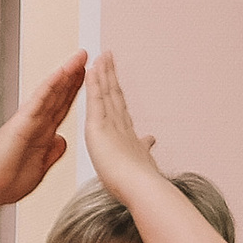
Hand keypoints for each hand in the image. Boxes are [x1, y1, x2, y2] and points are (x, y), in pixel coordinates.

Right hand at [0, 54, 87, 216]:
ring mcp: (28, 120)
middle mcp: (35, 122)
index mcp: (41, 133)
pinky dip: (50, 86)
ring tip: (79, 57)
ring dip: (65, 73)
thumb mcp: (40, 167)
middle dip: (72, 76)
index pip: (61, 107)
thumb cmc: (7, 182)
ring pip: (50, 92)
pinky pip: (38, 100)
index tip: (88, 77)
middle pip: (58, 94)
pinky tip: (61, 73)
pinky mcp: (21, 123)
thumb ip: (52, 152)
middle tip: (85, 56)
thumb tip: (62, 141)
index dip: (74, 91)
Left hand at [82, 50, 163, 199]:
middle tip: (108, 57)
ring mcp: (112, 123)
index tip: (114, 80)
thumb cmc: (138, 183)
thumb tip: (150, 140)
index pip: (119, 109)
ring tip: (100, 55)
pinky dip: (94, 83)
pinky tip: (91, 69)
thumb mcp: (141, 162)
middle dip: (111, 75)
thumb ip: (144, 149)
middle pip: (115, 95)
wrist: (140, 186)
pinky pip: (96, 99)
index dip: (116, 92)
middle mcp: (121, 125)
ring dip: (103, 72)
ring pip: (106, 92)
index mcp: (126, 136)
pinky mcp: (100, 126)